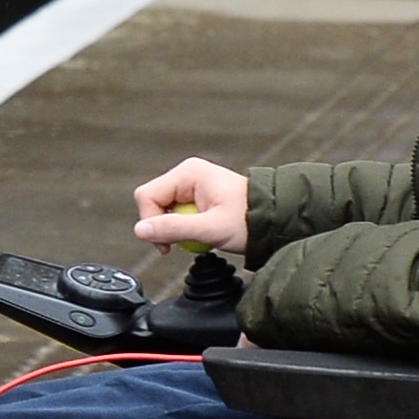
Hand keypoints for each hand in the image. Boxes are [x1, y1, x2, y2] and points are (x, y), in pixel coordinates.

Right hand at [132, 158, 249, 256]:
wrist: (277, 220)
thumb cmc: (251, 220)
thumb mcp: (210, 228)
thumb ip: (173, 229)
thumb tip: (141, 230)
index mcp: (188, 173)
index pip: (147, 196)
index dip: (151, 222)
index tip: (166, 245)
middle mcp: (188, 175)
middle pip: (154, 202)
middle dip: (164, 226)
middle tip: (181, 243)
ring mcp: (193, 185)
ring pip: (165, 210)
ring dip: (176, 229)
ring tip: (198, 237)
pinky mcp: (199, 197)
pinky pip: (178, 214)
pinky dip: (186, 228)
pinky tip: (202, 233)